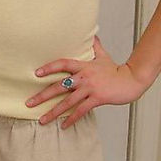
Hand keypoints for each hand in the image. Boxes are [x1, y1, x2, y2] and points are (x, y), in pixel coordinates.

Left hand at [24, 35, 149, 127]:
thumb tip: (92, 34)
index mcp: (83, 66)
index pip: (62, 64)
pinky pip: (81, 111)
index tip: (36, 74)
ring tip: (41, 120)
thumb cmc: (116, 69)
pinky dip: (71, 119)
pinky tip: (63, 126)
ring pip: (67, 102)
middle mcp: (84, 77)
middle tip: (28, 103)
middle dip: (42, 95)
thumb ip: (95, 47)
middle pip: (59, 86)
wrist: (131, 80)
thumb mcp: (103, 56)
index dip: (49, 68)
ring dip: (53, 112)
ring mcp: (90, 88)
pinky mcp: (97, 99)